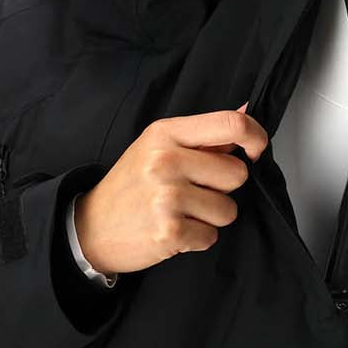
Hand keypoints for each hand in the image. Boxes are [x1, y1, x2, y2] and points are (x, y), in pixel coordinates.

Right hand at [72, 101, 267, 276]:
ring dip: (211, 217)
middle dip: (223, 188)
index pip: (231, 123)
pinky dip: (197, 238)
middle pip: (237, 173)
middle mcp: (166, 160)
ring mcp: (166, 196)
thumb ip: (204, 134)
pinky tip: (174, 230)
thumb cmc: (131, 185)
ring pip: (228, 209)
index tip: (254, 151)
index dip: (255, 137)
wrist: (91, 226)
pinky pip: (211, 236)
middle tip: (193, 191)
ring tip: (181, 212)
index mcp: (166, 133)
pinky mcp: (169, 231)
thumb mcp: (159, 147)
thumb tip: (248, 109)